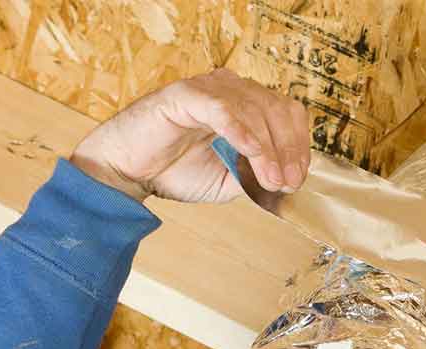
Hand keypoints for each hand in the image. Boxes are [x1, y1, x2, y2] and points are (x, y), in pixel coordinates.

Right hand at [70, 68, 310, 203]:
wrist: (127, 172)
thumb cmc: (173, 171)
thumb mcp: (229, 180)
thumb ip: (256, 175)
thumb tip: (287, 179)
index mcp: (243, 106)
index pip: (286, 113)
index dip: (299, 144)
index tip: (297, 177)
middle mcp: (229, 90)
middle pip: (276, 108)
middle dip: (288, 149)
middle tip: (286, 182)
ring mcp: (207, 89)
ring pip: (254, 109)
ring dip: (268, 148)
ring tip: (271, 178)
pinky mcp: (184, 95)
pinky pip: (221, 108)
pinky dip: (241, 131)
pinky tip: (251, 153)